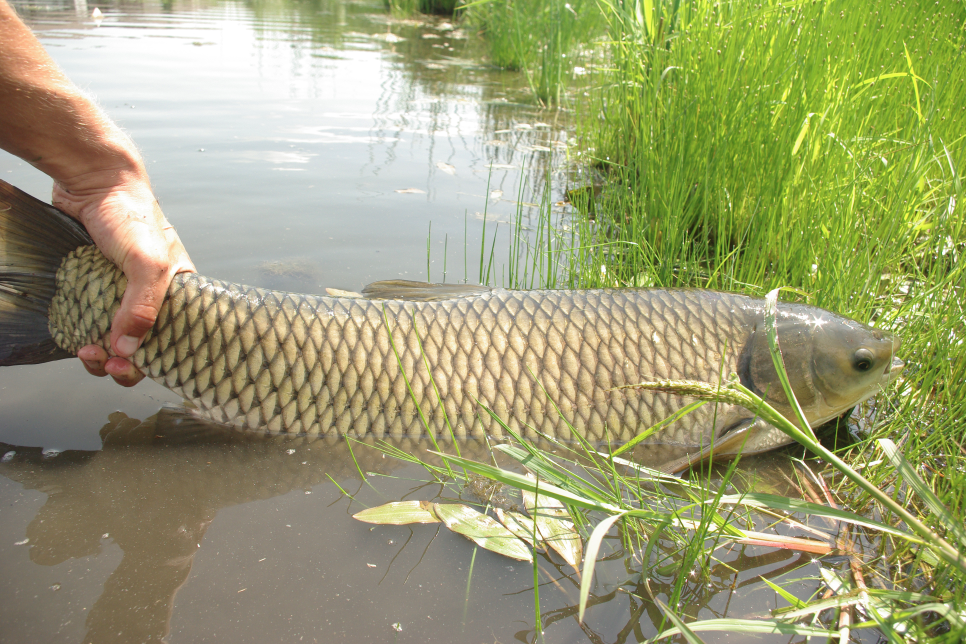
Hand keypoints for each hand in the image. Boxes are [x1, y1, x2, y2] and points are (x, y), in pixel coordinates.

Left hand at [53, 173, 195, 386]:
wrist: (91, 182)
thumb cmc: (131, 215)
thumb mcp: (148, 263)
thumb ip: (142, 306)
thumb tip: (127, 349)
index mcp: (177, 292)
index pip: (172, 339)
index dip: (152, 361)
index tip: (126, 365)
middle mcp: (149, 296)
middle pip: (140, 346)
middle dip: (120, 363)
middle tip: (101, 361)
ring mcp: (119, 293)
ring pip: (113, 338)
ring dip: (98, 353)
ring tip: (84, 348)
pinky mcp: (93, 286)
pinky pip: (90, 321)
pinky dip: (83, 334)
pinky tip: (75, 335)